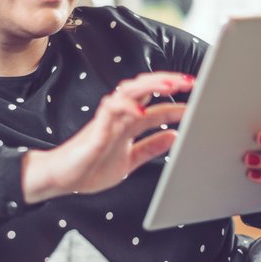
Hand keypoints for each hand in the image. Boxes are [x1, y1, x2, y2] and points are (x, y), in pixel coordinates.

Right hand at [23, 72, 192, 203]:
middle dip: (167, 82)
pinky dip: (126, 107)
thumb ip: (150, 148)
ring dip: (151, 86)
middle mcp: (120, 116)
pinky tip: (141, 111)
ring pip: (130, 92)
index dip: (178, 102)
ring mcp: (107, 119)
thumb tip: (175, 136)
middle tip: (189, 82)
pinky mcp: (95, 128)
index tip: (199, 99)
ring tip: (171, 85)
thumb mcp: (130, 160)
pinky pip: (111, 111)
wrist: (62, 179)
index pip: (157, 106)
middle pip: (145, 89)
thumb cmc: (90, 167)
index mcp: (128, 123)